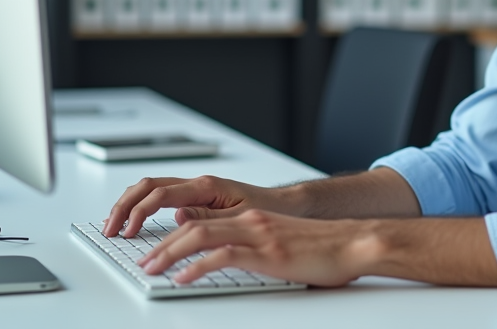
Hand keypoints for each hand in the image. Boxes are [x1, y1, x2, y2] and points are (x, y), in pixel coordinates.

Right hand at [104, 175, 293, 237]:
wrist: (285, 204)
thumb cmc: (268, 209)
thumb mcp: (240, 217)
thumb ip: (208, 218)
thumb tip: (178, 217)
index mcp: (206, 186)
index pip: (160, 196)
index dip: (139, 213)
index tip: (128, 233)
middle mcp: (198, 184)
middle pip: (148, 187)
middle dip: (124, 206)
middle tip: (110, 228)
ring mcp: (196, 189)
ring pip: (152, 188)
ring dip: (130, 204)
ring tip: (114, 224)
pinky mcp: (198, 197)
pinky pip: (162, 196)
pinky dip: (142, 205)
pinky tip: (136, 219)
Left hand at [139, 210, 369, 286]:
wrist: (354, 243)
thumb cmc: (322, 248)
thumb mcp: (278, 241)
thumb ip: (250, 242)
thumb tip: (224, 254)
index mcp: (251, 217)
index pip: (201, 220)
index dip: (171, 233)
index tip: (154, 248)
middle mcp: (250, 220)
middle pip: (193, 225)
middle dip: (162, 243)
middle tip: (143, 261)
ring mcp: (258, 234)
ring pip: (201, 236)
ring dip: (170, 253)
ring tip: (152, 268)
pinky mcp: (267, 252)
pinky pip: (223, 257)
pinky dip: (196, 267)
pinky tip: (182, 278)